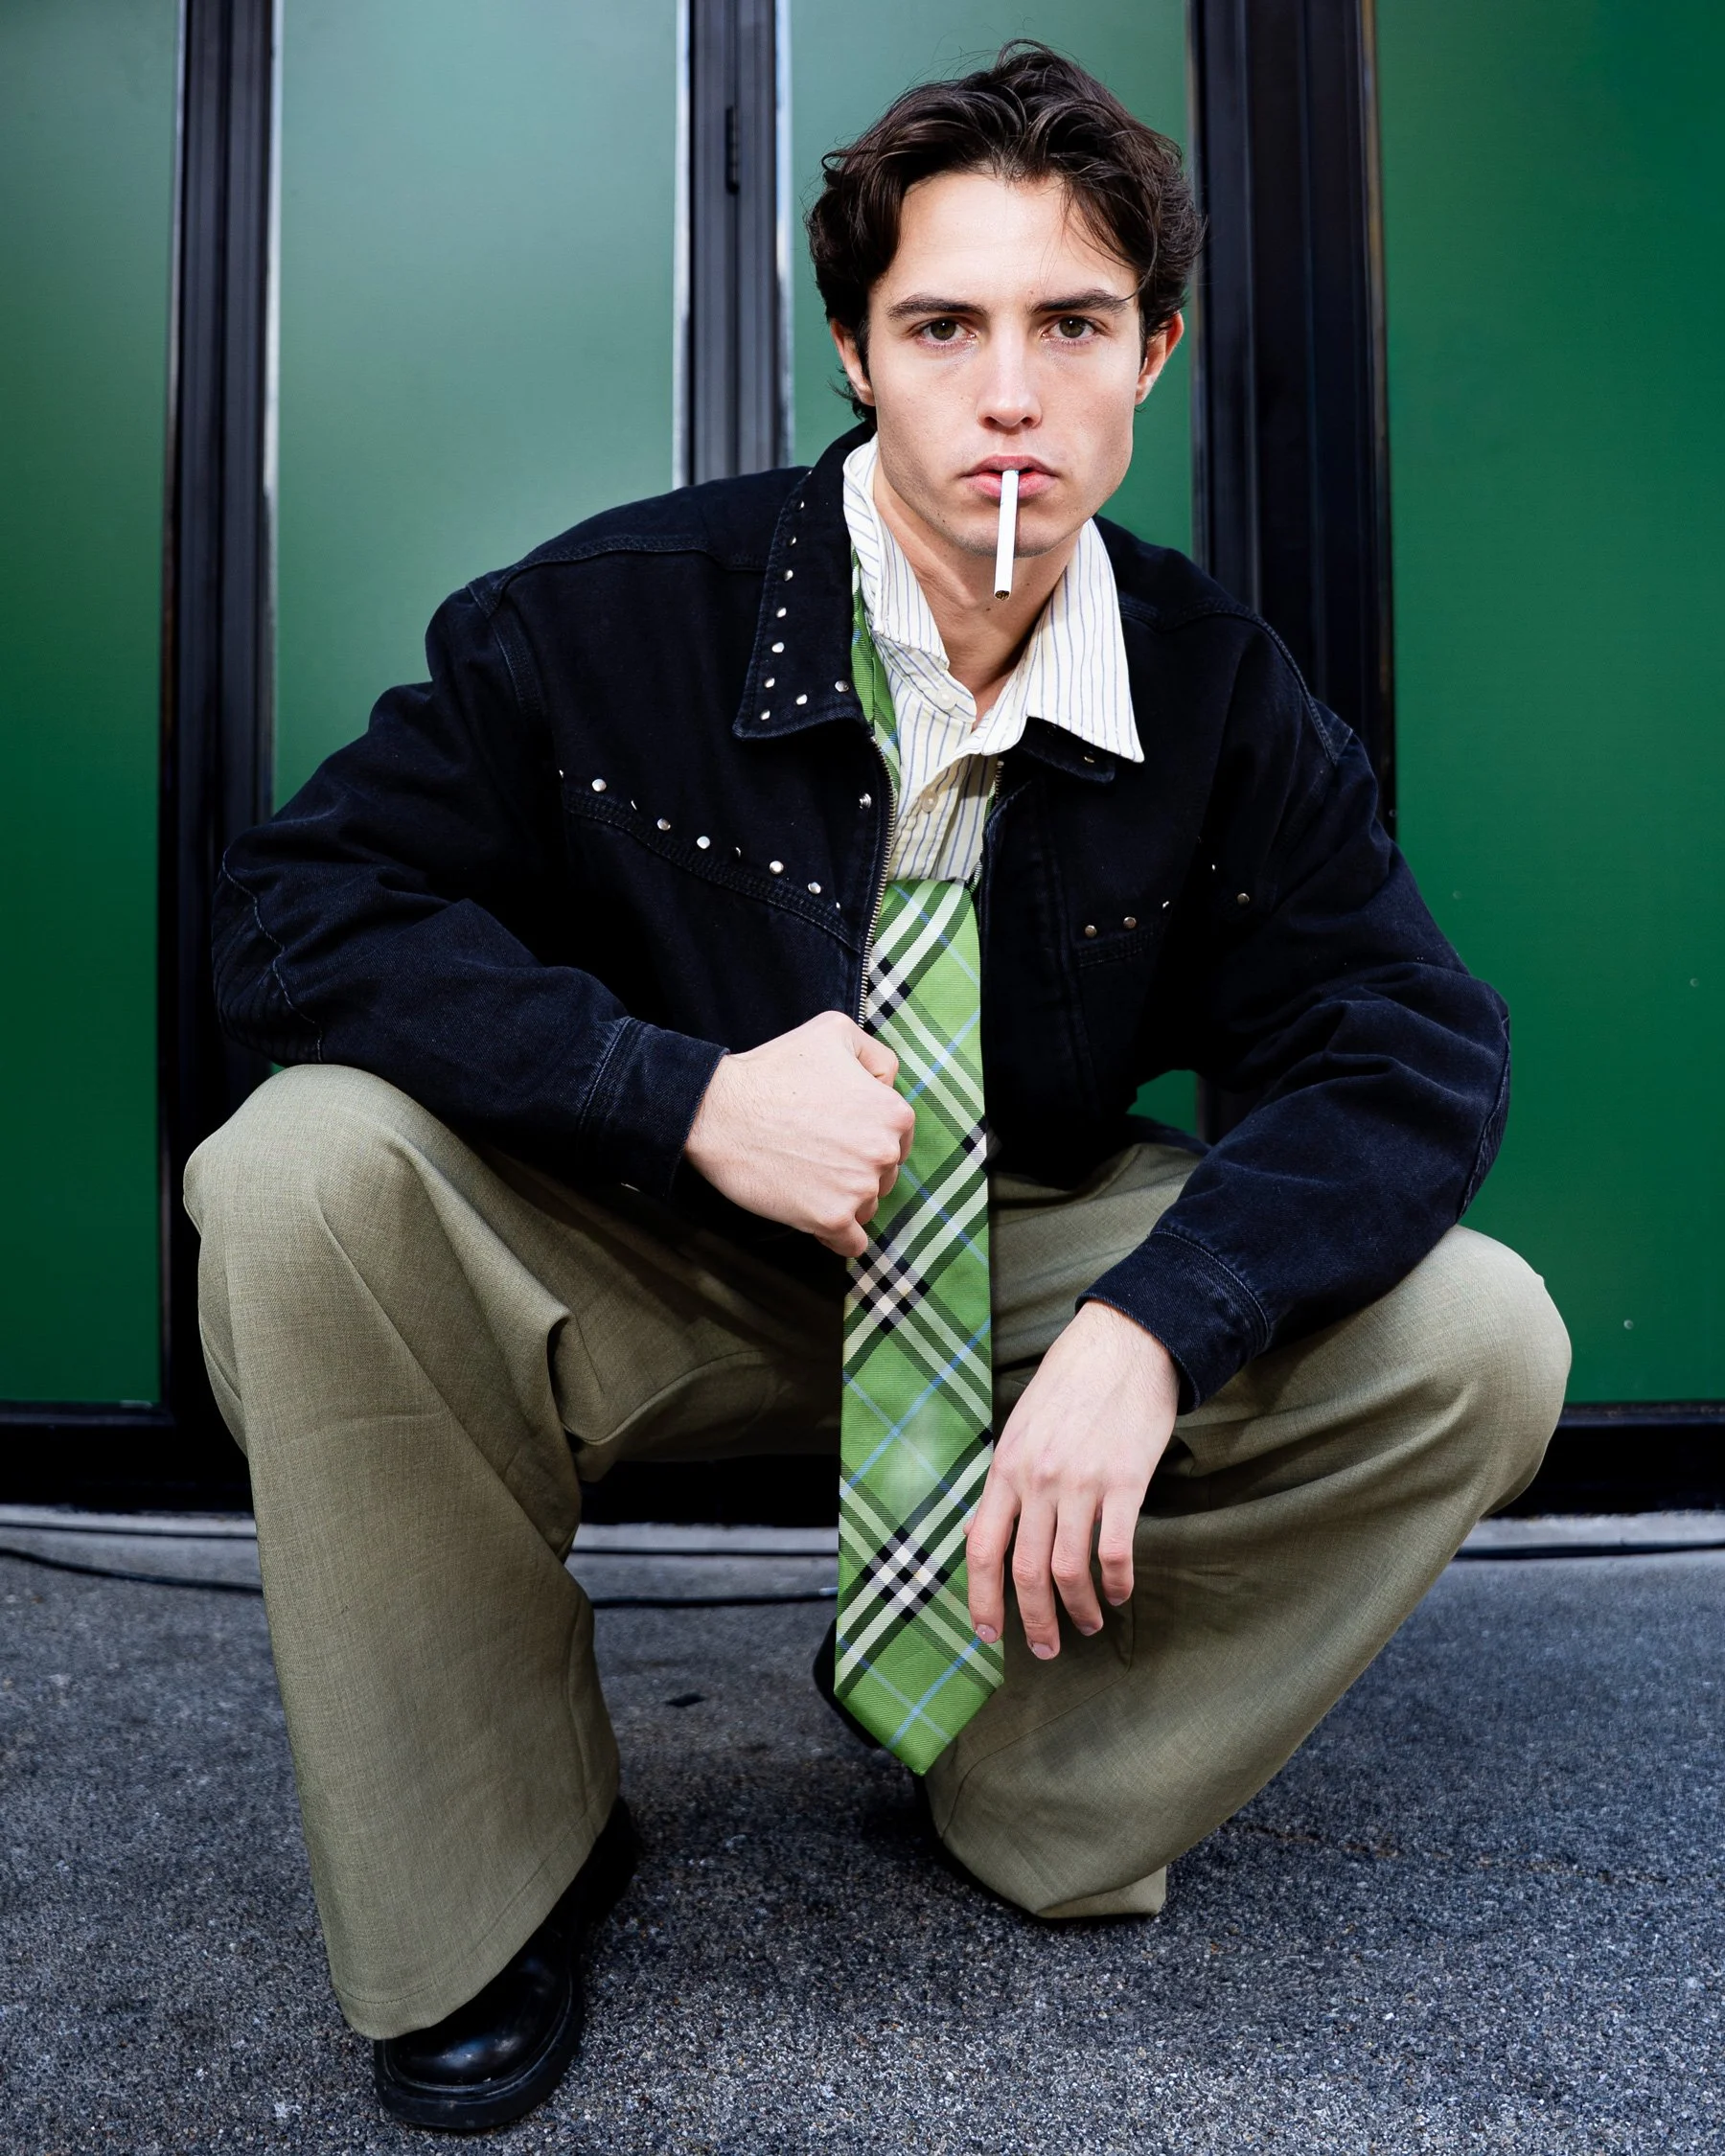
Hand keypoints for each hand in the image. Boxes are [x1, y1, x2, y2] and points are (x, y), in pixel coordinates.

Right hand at [684, 1012, 914, 1256]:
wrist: (718, 1111)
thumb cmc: (771, 1070)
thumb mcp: (834, 1030)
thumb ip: (876, 1055)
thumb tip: (888, 1084)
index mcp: (893, 1112)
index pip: (898, 1136)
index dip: (867, 1134)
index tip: (836, 1131)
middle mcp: (885, 1153)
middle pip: (885, 1174)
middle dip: (857, 1167)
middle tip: (816, 1152)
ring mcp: (859, 1190)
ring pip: (867, 1206)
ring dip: (843, 1199)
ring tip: (805, 1176)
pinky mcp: (830, 1220)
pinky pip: (851, 1243)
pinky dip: (836, 1235)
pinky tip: (813, 1214)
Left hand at [965, 1302, 1179, 1658]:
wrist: (1125, 1342)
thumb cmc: (1072, 1381)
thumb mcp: (1022, 1425)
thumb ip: (1007, 1479)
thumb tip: (989, 1531)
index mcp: (1005, 1466)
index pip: (981, 1548)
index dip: (981, 1599)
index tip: (988, 1634)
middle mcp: (1036, 1479)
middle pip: (1025, 1572)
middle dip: (1034, 1622)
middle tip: (1046, 1649)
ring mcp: (1081, 1482)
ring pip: (1069, 1571)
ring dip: (1078, 1610)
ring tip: (1088, 1625)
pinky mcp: (1126, 1482)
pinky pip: (1116, 1550)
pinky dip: (1117, 1583)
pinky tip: (1120, 1594)